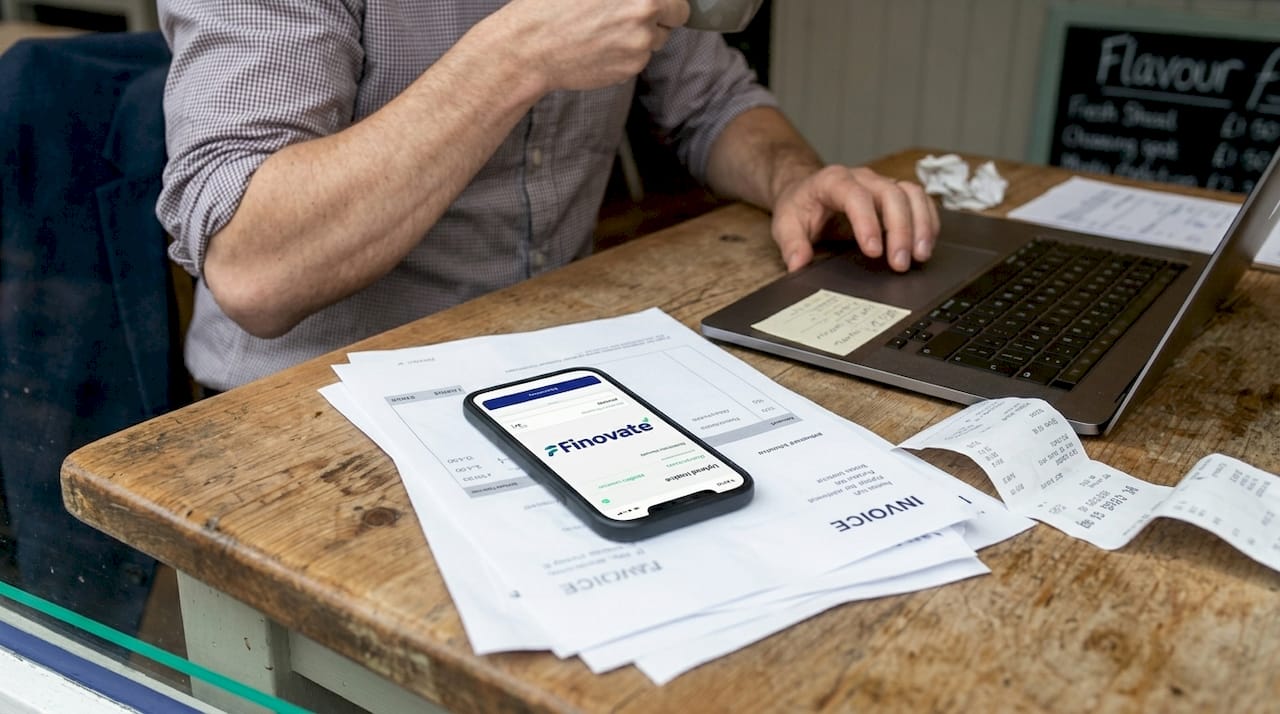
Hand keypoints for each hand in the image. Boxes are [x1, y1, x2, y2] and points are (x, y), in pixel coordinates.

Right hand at [495, 0, 689, 91]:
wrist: (529, 47)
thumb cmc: (550, 5)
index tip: (651, 1)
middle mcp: (645, 10)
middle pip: (677, 16)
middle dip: (661, 15)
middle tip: (630, 14)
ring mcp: (641, 42)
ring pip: (658, 39)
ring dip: (642, 35)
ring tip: (605, 29)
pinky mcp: (631, 68)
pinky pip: (640, 59)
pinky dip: (626, 54)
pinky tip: (600, 46)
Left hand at [770, 165, 938, 272]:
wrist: (806, 190)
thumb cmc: (799, 206)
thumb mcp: (786, 224)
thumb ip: (792, 244)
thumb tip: (798, 264)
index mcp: (833, 181)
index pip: (855, 196)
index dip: (867, 222)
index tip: (874, 251)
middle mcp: (862, 177)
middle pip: (891, 194)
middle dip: (900, 230)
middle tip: (900, 263)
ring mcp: (881, 183)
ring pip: (911, 194)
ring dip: (920, 225)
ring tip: (920, 256)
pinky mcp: (895, 193)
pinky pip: (919, 200)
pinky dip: (927, 221)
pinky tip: (925, 245)